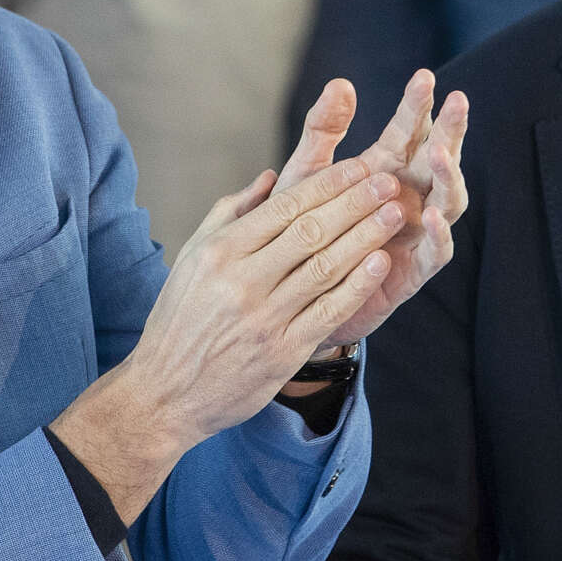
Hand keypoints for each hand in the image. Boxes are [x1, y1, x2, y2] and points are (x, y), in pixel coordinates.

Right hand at [49, 154, 403, 512]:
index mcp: (220, 252)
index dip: (329, 184)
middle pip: (311, 231)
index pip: (286, 207)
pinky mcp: (282, 352)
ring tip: (396, 214)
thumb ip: (230, 214)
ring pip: (326, 268)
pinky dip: (358, 286)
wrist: (165, 393)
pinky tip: (381, 263)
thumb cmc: (180, 319)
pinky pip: (328, 312)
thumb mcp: (191, 258)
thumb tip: (271, 177)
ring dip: (366, 237)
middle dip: (356, 202)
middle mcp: (242, 281)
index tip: (359, 166)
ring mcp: (264, 318)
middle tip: (390, 181)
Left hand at [279, 72, 469, 346]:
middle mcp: (408, 198)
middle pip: (439, 160)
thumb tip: (341, 83)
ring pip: (446, 202)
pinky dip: (438, 235)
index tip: (425, 77)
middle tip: (458, 101)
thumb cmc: (300, 231)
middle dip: (449, 131)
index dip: (417, 105)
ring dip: (448, 176)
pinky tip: (432, 216)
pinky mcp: (412, 273)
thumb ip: (323, 132)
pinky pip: (436, 253)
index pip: (410, 131)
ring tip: (439, 152)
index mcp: (384, 170)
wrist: (293, 297)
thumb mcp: (306, 176)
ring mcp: (414, 234)